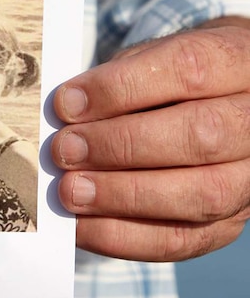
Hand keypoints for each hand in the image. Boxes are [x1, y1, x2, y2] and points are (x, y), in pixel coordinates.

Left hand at [51, 17, 249, 260]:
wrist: (226, 101)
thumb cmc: (175, 77)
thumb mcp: (153, 57)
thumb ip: (116, 80)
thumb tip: (65, 115)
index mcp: (240, 63)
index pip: (189, 70)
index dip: (121, 88)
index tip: (67, 103)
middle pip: (201, 136)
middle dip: (121, 146)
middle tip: (65, 149)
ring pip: (201, 194)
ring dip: (122, 196)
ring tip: (70, 190)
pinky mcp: (230, 223)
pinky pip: (183, 240)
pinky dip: (124, 236)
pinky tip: (82, 226)